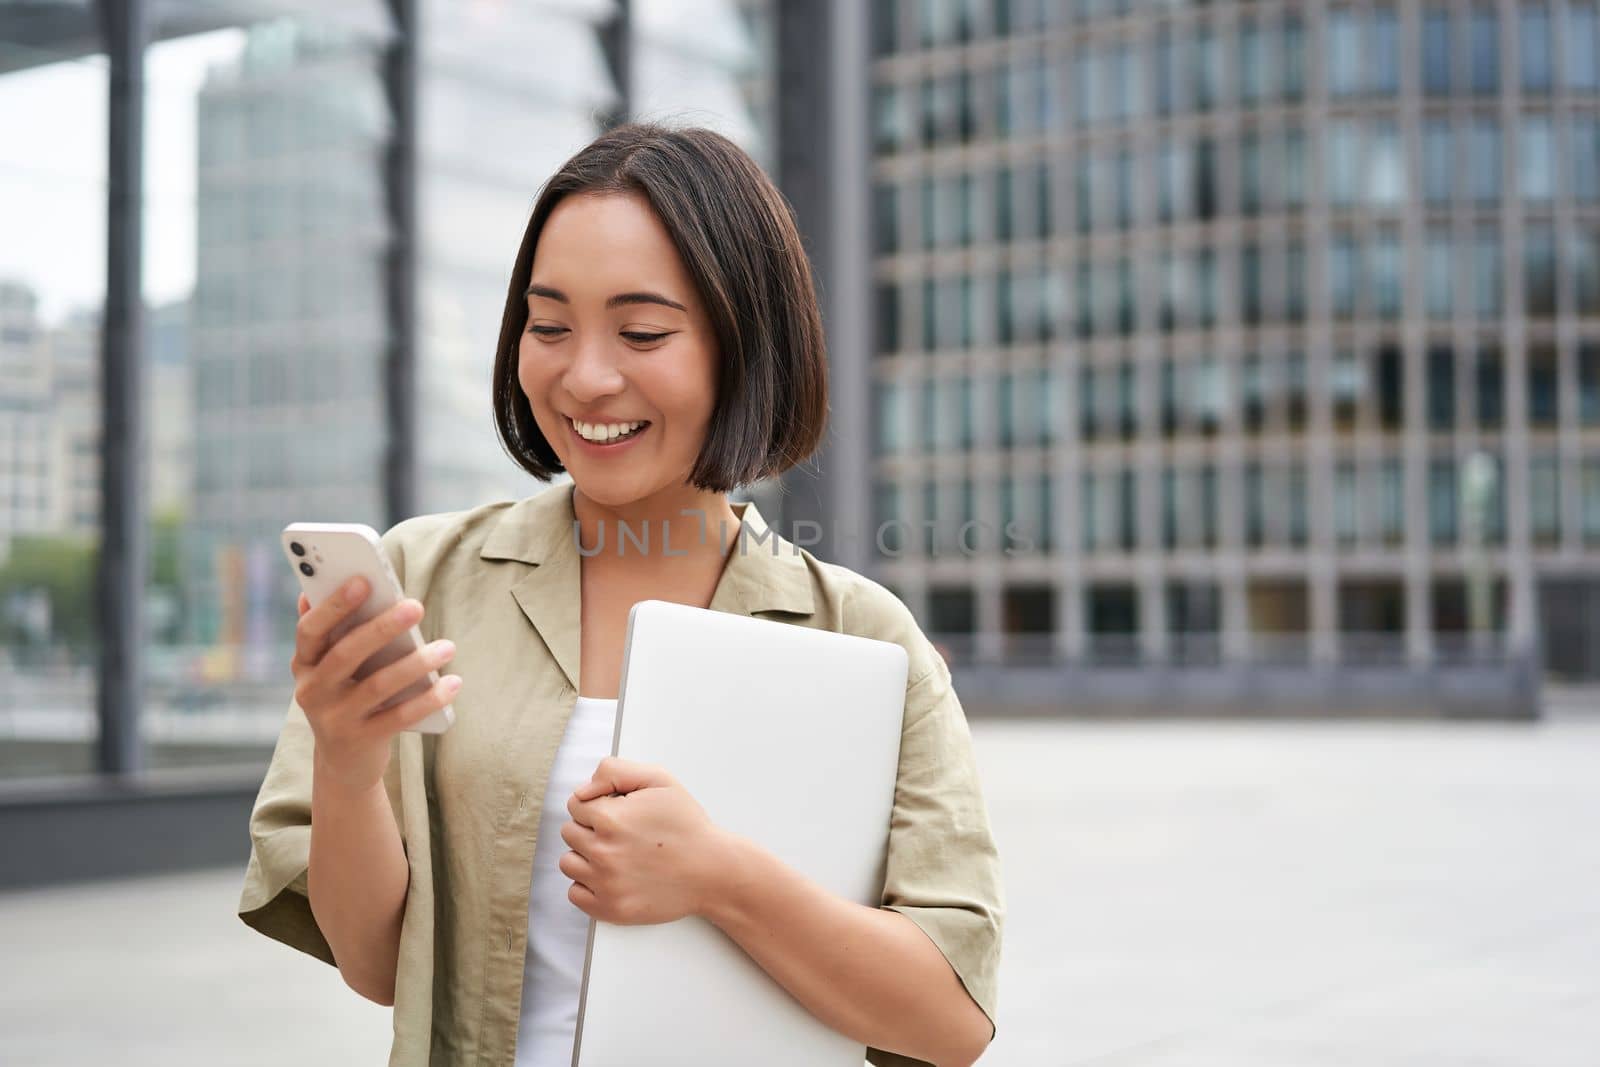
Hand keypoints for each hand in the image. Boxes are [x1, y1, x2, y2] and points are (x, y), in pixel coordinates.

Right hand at [290, 577, 460, 795]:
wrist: (343, 762)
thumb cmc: (344, 696)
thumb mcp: (330, 667)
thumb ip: (331, 632)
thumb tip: (314, 588)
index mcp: (303, 664)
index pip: (310, 630)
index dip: (334, 605)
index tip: (363, 580)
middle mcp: (312, 691)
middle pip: (346, 654)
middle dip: (382, 628)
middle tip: (416, 606)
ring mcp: (335, 719)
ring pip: (377, 686)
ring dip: (415, 663)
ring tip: (447, 646)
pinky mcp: (361, 741)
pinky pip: (399, 717)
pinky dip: (428, 699)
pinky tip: (452, 683)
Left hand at [559, 757, 729, 924]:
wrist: (712, 871)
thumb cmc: (687, 826)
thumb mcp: (659, 780)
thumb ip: (614, 772)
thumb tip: (582, 790)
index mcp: (610, 818)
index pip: (575, 805)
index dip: (597, 805)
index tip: (618, 812)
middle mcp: (602, 852)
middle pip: (569, 833)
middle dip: (590, 829)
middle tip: (621, 834)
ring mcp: (605, 884)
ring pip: (568, 863)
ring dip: (586, 857)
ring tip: (616, 855)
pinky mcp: (610, 909)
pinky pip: (575, 894)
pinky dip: (588, 886)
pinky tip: (611, 876)